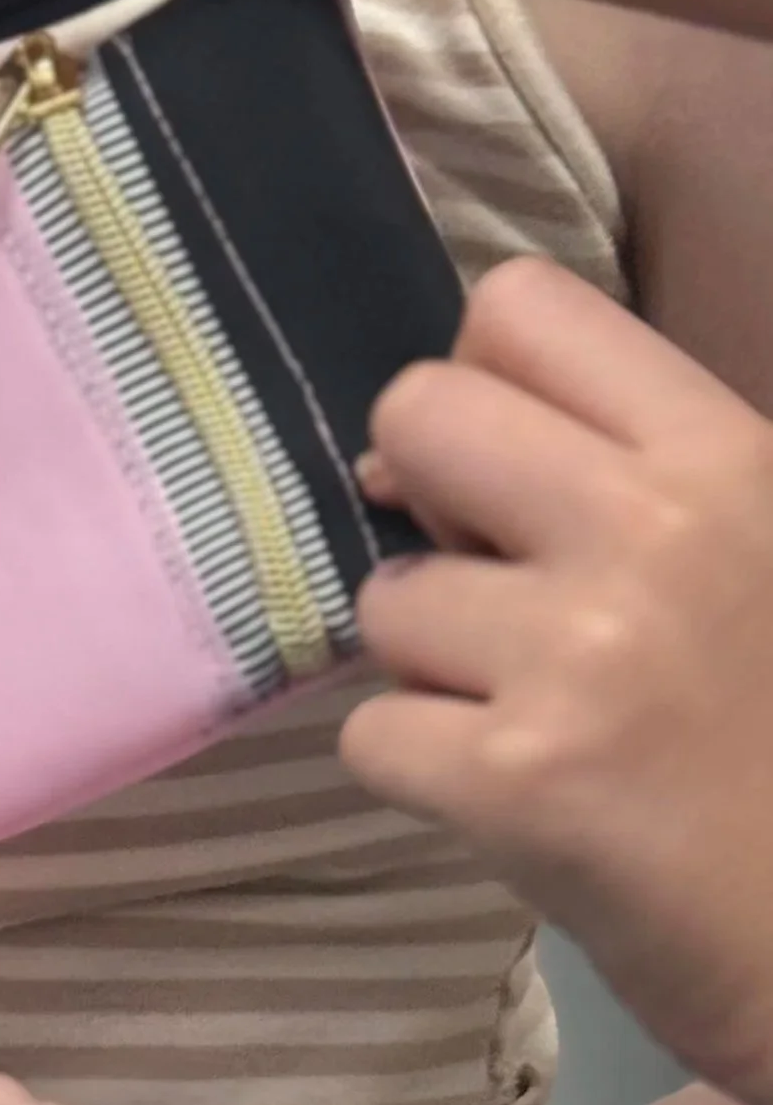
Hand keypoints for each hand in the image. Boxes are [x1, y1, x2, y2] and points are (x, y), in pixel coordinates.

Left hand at [343, 256, 772, 1104]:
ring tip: (535, 717)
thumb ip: (600, 478)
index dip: (476, 388)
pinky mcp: (518, 777)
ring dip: (429, 666)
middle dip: (423, 507)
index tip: (502, 480)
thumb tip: (391, 461)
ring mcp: (583, 650)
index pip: (519, 306)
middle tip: (496, 598)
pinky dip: (421, 774)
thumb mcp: (748, 554)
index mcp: (727, 455)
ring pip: (382, 599)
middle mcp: (657, 527)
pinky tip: (517, 798)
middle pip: (415, 410)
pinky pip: (370, 735)